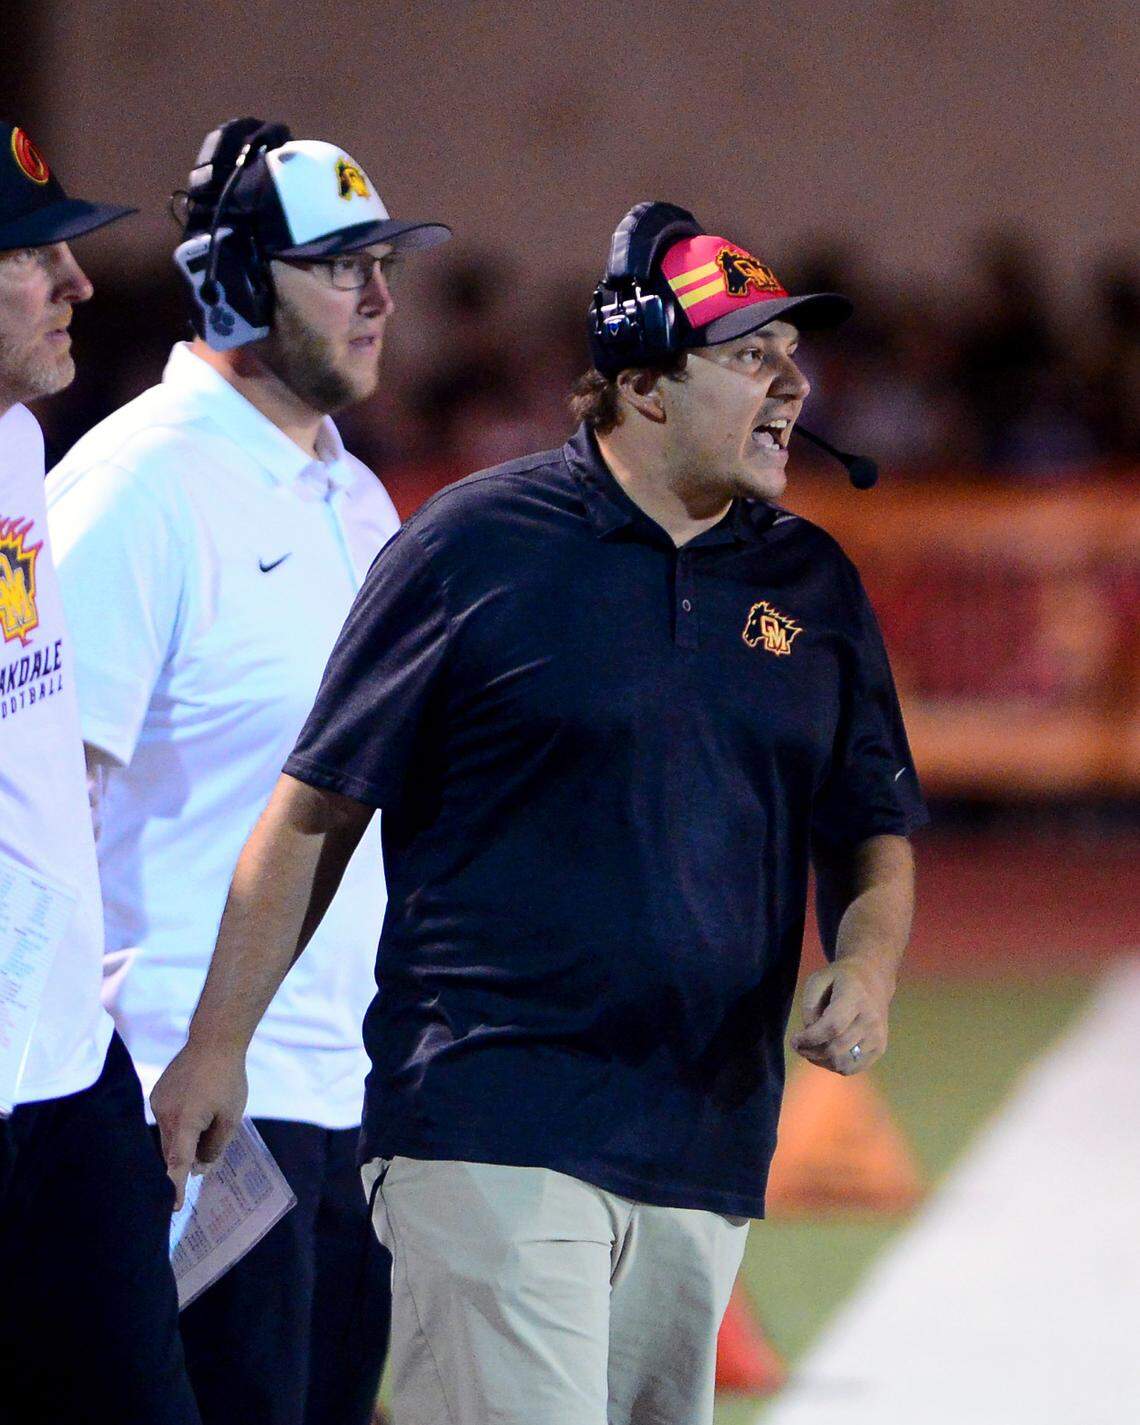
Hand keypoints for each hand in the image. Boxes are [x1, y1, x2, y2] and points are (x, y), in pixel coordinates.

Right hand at [150, 1043, 247, 1208]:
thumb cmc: (227, 1079)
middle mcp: (164, 1115)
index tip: (174, 1207)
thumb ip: (215, 1146)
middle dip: (185, 1161)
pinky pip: (166, 1119)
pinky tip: (195, 1110)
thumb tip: (200, 1167)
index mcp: (184, 1123)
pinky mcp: (157, 1093)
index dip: (176, 1187)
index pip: (177, 1164)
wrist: (214, 1040)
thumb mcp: (230, 1117)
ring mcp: (157, 1103)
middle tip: (203, 1163)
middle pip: (172, 1151)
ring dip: (183, 1141)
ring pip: (168, 1135)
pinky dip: (178, 1124)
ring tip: (206, 1125)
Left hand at [790, 956, 893, 1074]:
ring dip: (822, 1062)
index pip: (832, 1026)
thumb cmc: (840, 979)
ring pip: (844, 1064)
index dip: (810, 1038)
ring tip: (811, 1050)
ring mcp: (878, 1036)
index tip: (794, 1040)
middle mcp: (871, 1019)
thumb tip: (810, 1032)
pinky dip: (835, 1066)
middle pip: (837, 1049)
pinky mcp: (880, 1048)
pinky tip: (826, 1054)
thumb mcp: (818, 980)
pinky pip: (853, 1068)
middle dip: (811, 1052)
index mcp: (855, 997)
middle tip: (799, 1046)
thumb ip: (810, 1005)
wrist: (873, 979)